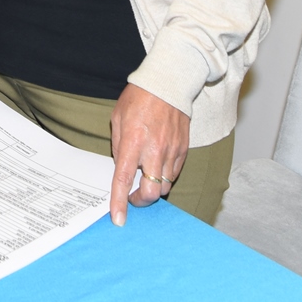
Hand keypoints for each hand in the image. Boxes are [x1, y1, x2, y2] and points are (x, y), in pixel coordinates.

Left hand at [109, 82, 190, 225]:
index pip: (123, 179)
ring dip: (153, 188)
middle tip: (133, 197)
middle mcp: (154, 150)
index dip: (120, 202)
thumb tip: (122, 167)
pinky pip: (174, 174)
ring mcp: (172, 151)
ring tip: (145, 177)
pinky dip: (165, 177)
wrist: (168, 83)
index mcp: (133, 141)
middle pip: (152, 192)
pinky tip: (157, 166)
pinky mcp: (183, 150)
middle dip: (141, 201)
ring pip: (165, 186)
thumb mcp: (117, 118)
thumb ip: (118, 145)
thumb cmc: (139, 98)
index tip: (118, 219)